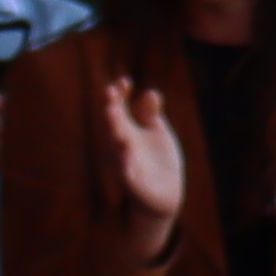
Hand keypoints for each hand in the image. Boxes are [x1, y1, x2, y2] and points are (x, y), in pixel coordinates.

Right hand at [99, 75, 185, 234]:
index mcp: (127, 129)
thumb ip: (151, 114)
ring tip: (117, 123)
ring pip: (117, 149)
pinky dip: (127, 168)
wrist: (163, 194)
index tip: (124, 81)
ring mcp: (126, 163)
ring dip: (116, 136)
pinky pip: (128, 176)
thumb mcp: (156, 132)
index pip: (119, 108)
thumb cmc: (156, 158)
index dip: (119, 95)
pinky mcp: (134, 184)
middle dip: (113, 113)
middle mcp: (121, 144)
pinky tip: (128, 160)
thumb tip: (151, 92)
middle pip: (114, 126)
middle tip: (111, 97)